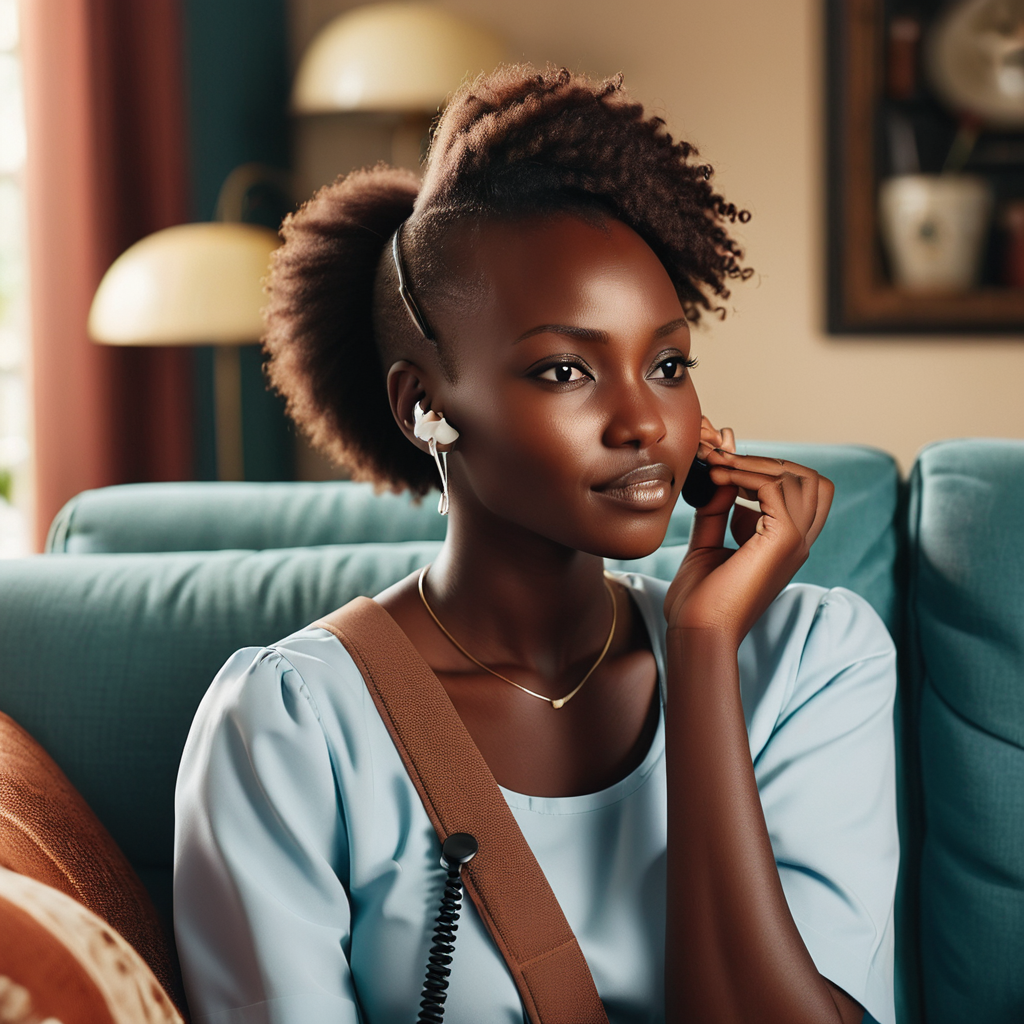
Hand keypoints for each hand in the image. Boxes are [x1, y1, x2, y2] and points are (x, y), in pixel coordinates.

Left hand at [664, 418, 833, 642]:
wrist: (696, 632)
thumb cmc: (699, 601)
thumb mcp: (707, 544)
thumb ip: (717, 512)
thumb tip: (720, 478)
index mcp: (787, 545)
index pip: (806, 493)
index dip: (772, 471)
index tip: (728, 469)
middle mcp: (799, 543)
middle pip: (813, 480)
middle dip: (769, 462)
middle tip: (725, 463)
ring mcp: (794, 543)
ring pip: (799, 478)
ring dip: (754, 464)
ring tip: (716, 468)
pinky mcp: (781, 542)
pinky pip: (777, 488)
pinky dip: (747, 474)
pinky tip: (718, 479)